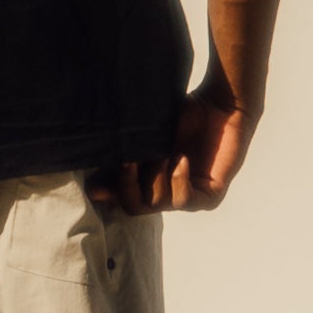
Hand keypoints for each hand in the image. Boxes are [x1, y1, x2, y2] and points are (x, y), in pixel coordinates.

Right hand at [90, 83, 258, 215]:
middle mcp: (166, 191)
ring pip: (156, 204)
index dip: (108, 193)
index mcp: (148, 178)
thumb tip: (92, 180)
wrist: (221, 104)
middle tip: (128, 162)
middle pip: (134, 208)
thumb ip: (124, 153)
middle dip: (126, 187)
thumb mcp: (147, 134)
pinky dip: (178, 180)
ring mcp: (188, 196)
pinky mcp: (210, 197)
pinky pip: (183, 200)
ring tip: (165, 153)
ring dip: (155, 178)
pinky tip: (182, 159)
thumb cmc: (184, 113)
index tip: (95, 185)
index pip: (121, 197)